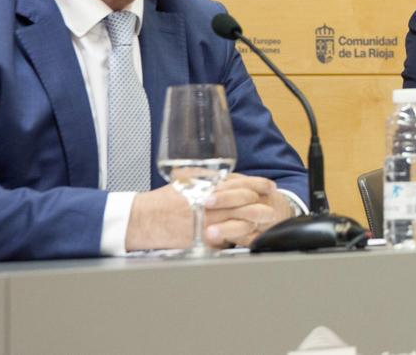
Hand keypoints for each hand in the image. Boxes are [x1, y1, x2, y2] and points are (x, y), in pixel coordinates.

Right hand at [124, 174, 297, 250]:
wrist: (142, 220)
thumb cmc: (162, 202)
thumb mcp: (185, 182)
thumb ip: (206, 178)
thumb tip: (225, 177)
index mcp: (205, 186)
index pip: (238, 182)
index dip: (257, 183)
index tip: (268, 185)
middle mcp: (208, 202)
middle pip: (243, 200)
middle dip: (261, 202)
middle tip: (274, 204)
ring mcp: (205, 221)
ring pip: (238, 219)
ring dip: (255, 220)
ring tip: (267, 221)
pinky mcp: (201, 238)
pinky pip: (225, 239)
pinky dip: (238, 237)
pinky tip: (249, 237)